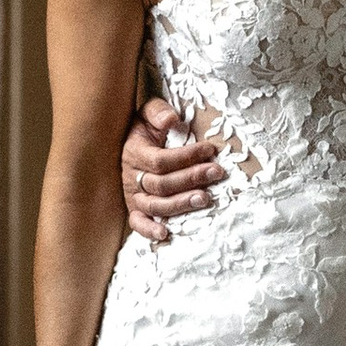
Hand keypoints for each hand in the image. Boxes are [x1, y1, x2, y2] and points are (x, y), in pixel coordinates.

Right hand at [122, 94, 220, 241]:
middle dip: (191, 178)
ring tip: (205, 199)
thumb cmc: (146, 128)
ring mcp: (133, 195)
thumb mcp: (148, 112)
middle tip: (217, 172)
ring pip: (155, 205)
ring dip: (180, 204)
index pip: (161, 160)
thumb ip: (158, 112)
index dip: (187, 156)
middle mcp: (132, 177)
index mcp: (135, 153)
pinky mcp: (135, 209)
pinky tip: (165, 233)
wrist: (129, 142)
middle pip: (162, 184)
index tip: (210, 149)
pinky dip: (149, 231)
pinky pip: (137, 223)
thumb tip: (172, 119)